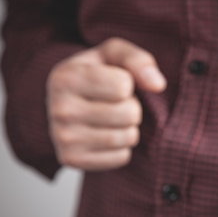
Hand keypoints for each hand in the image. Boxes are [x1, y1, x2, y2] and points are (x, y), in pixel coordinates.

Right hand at [47, 37, 166, 170]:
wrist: (66, 104)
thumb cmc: (96, 74)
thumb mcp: (113, 55)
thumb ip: (138, 60)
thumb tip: (158, 85)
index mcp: (65, 78)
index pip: (123, 86)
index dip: (127, 83)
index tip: (112, 82)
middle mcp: (60, 109)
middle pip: (129, 114)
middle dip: (131, 107)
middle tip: (114, 103)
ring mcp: (64, 139)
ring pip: (127, 137)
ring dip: (129, 127)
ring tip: (112, 118)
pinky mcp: (72, 160)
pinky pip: (122, 157)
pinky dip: (122, 148)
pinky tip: (105, 135)